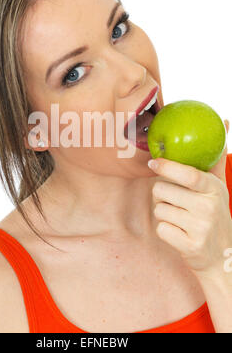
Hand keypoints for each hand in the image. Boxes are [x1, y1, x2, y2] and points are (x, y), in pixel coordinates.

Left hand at [148, 119, 231, 277]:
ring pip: (159, 210)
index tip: (154, 163)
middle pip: (161, 191)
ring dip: (165, 213)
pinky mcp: (189, 245)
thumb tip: (223, 120)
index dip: (168, 167)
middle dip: (163, 195)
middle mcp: (208, 207)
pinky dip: (166, 230)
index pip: (188, 174)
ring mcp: (199, 228)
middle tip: (177, 201)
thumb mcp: (218, 187)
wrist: (222, 256)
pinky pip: (160, 228)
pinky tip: (181, 232)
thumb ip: (215, 158)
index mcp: (214, 189)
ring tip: (181, 217)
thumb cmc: (214, 214)